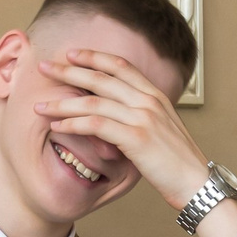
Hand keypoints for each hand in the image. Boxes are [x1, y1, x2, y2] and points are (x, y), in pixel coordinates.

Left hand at [32, 49, 217, 211]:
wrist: (197, 183)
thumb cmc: (177, 163)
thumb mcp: (161, 130)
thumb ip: (141, 116)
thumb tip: (116, 114)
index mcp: (155, 95)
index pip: (120, 65)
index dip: (93, 56)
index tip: (71, 54)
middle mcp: (149, 101)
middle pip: (101, 77)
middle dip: (69, 71)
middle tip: (44, 67)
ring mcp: (143, 118)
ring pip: (93, 102)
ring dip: (62, 102)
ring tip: (40, 105)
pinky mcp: (136, 138)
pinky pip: (96, 125)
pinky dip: (73, 124)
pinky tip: (57, 127)